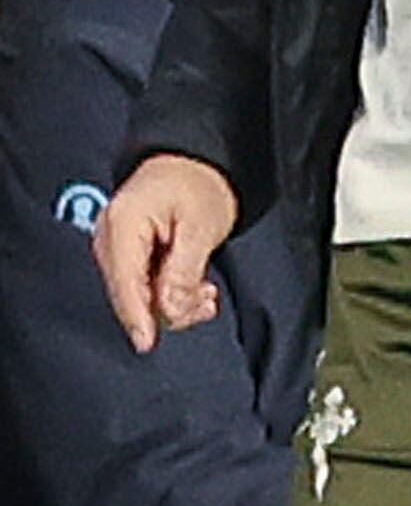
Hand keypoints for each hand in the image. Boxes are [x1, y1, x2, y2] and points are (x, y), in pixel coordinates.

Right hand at [95, 154, 238, 353]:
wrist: (195, 162)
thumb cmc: (198, 183)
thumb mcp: (201, 228)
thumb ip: (182, 272)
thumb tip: (168, 309)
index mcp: (123, 223)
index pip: (125, 282)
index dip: (136, 317)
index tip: (146, 343)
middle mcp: (110, 235)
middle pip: (129, 293)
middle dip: (167, 308)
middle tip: (202, 303)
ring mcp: (115, 244)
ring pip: (138, 293)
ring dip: (173, 301)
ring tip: (204, 292)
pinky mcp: (126, 252)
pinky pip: (142, 284)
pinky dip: (168, 291)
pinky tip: (194, 289)